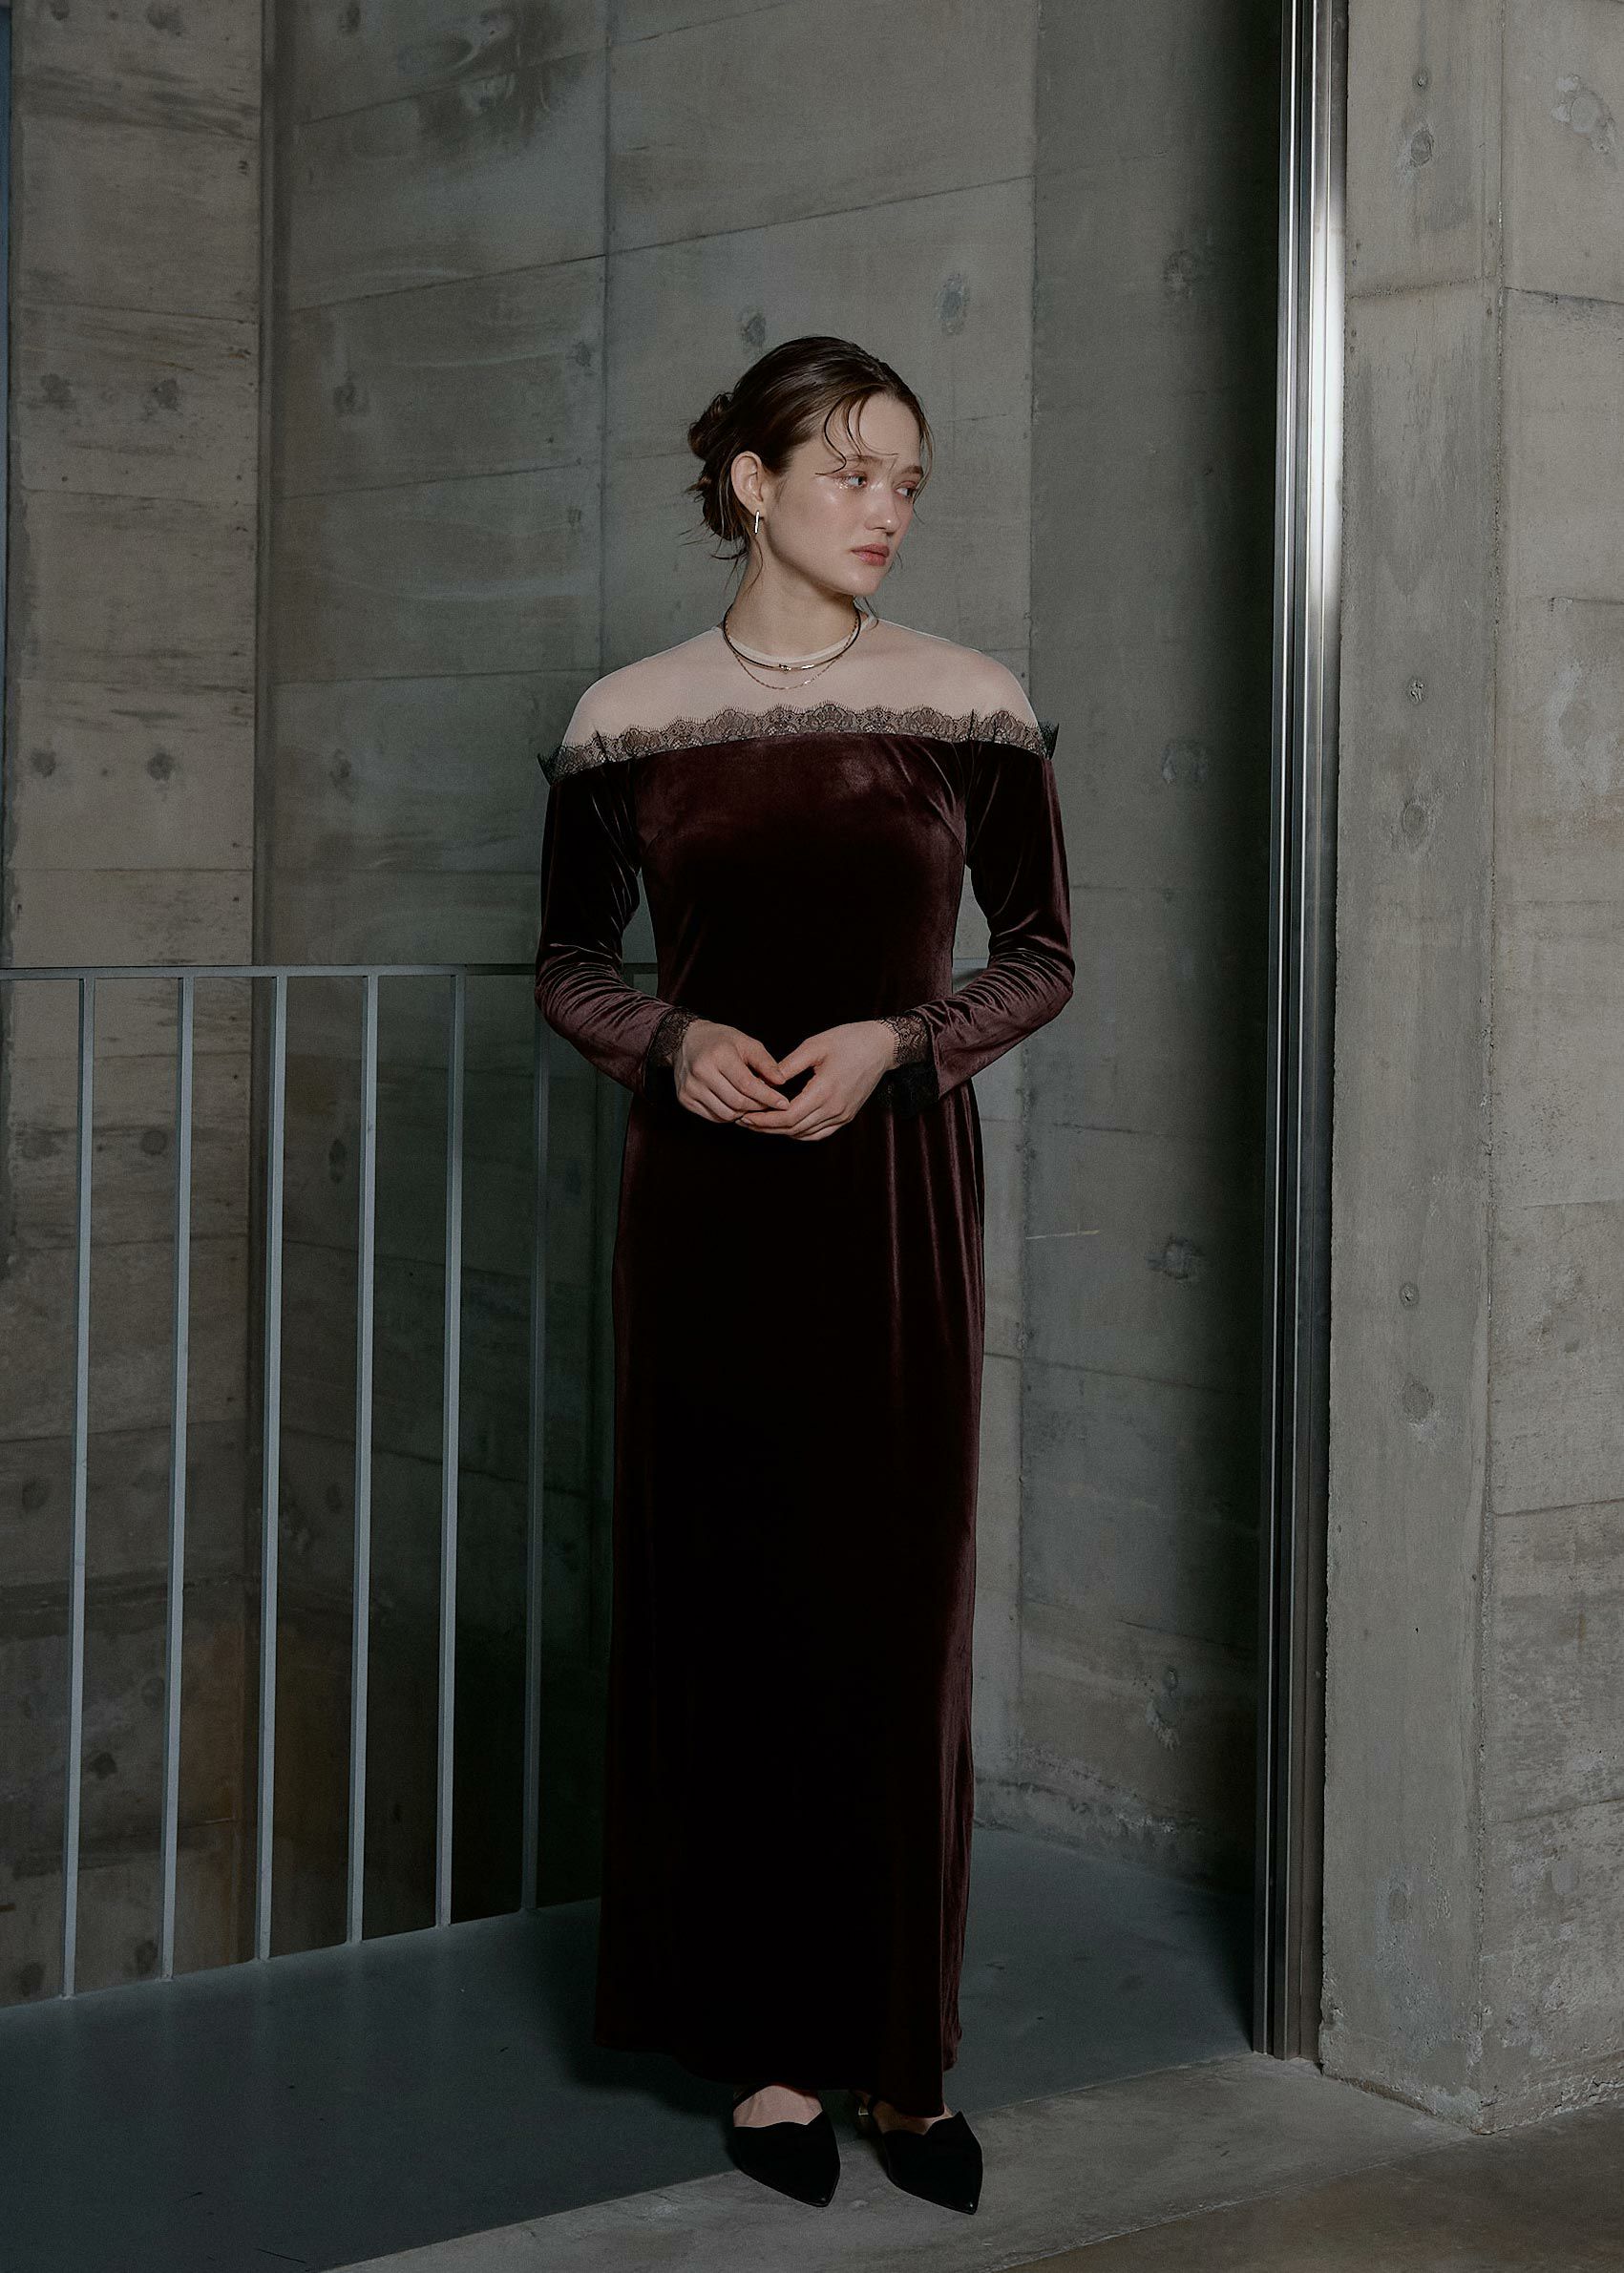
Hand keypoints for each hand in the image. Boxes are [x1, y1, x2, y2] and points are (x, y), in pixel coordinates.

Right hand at [670, 1017, 797, 1124]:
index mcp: (719, 1055)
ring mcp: (690, 1087)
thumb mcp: (746, 1043)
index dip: (768, 1097)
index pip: (747, 1085)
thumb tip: (781, 1082)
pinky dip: (729, 1114)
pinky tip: (734, 1103)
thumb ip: (765, 1062)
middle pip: (737, 1102)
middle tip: (768, 1103)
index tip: (783, 1103)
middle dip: (758, 1106)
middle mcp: (701, 1071)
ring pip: (726, 1113)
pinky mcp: (684, 1098)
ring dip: (744, 1112)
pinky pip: (714, 1117)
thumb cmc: (721, 1041)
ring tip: (751, 1101)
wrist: (686, 1040)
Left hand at [733, 1020, 896, 1141]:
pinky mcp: (847, 1116)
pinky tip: (785, 1127)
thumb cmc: (849, 1040)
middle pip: (793, 1129)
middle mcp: (835, 1108)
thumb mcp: (815, 1045)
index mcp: (825, 1090)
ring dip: (781, 1132)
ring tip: (760, 1124)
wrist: (881, 1047)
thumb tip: (765, 1080)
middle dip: (767, 1128)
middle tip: (745, 1121)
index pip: (788, 1116)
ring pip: (805, 1134)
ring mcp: (842, 1115)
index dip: (765, 1120)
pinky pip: (819, 1133)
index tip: (746, 1116)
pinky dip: (800, 1133)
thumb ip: (788, 1065)